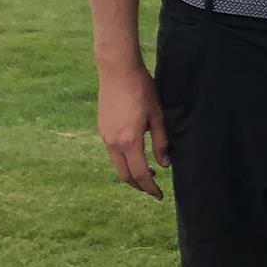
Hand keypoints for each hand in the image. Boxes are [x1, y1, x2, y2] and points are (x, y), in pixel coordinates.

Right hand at [98, 65, 169, 198]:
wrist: (117, 70)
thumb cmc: (141, 89)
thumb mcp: (157, 116)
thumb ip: (161, 142)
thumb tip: (164, 165)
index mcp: (129, 141)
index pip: (140, 174)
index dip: (150, 188)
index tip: (160, 196)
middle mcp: (113, 143)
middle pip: (125, 175)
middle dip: (139, 186)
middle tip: (153, 189)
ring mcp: (105, 136)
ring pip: (117, 165)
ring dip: (131, 174)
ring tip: (148, 173)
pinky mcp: (102, 129)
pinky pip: (112, 154)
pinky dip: (124, 162)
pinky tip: (135, 155)